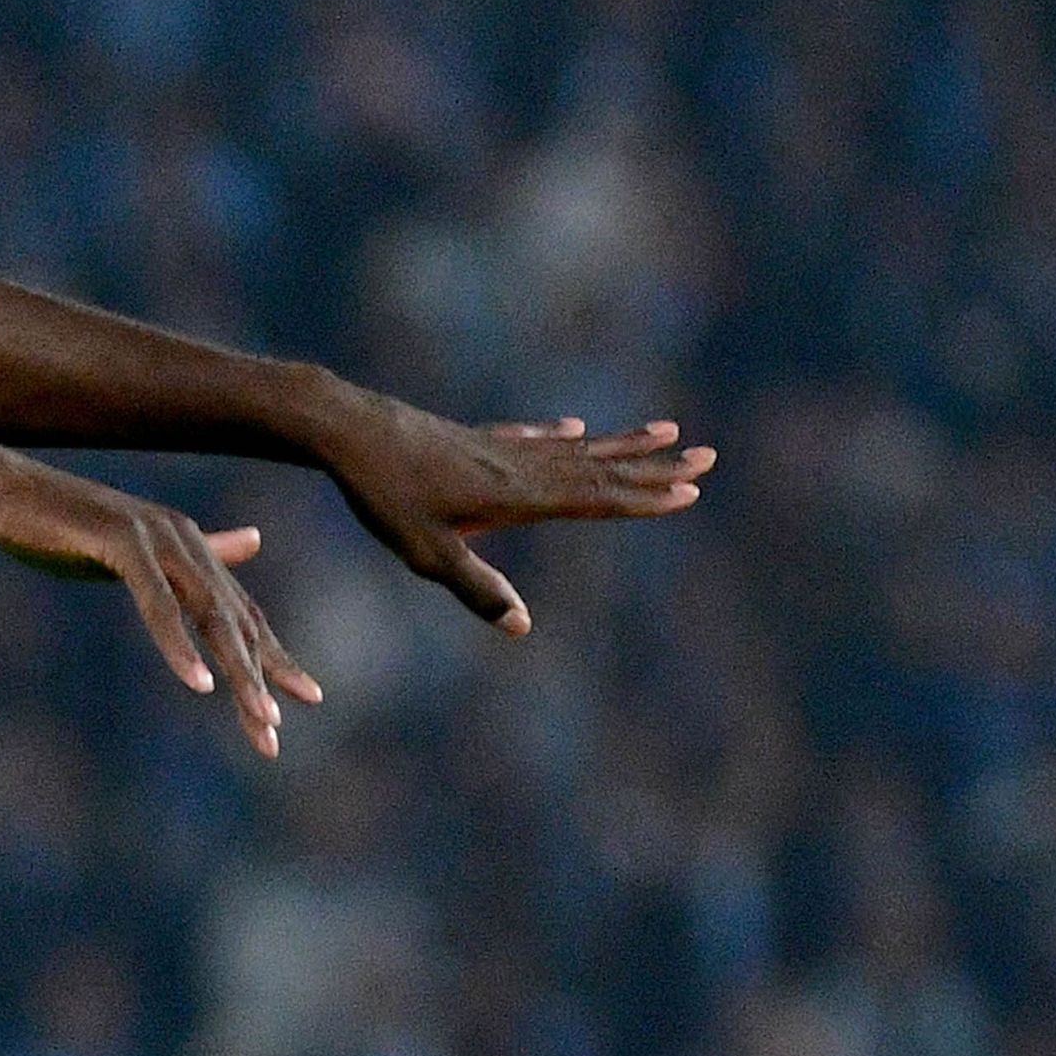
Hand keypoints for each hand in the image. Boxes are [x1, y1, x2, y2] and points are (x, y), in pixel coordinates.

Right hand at [0, 447, 320, 756]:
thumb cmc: (59, 526)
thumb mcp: (135, 551)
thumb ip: (194, 554)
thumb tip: (256, 540)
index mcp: (190, 545)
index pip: (242, 612)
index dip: (273, 657)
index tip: (305, 699)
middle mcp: (184, 539)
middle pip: (236, 620)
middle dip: (264, 677)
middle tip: (277, 731)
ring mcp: (156, 537)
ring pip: (210, 615)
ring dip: (237, 671)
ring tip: (261, 718)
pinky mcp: (121, 541)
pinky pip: (158, 603)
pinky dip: (179, 644)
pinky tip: (198, 683)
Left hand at [306, 393, 711, 633]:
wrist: (346, 430)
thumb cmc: (384, 495)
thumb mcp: (426, 553)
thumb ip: (476, 588)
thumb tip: (521, 626)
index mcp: (518, 496)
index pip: (596, 498)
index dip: (644, 497)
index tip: (692, 490)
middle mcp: (520, 467)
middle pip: (600, 467)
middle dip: (655, 466)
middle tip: (708, 455)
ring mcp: (499, 450)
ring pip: (574, 448)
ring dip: (621, 445)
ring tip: (664, 431)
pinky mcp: (473, 441)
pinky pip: (532, 439)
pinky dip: (561, 437)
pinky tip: (575, 430)